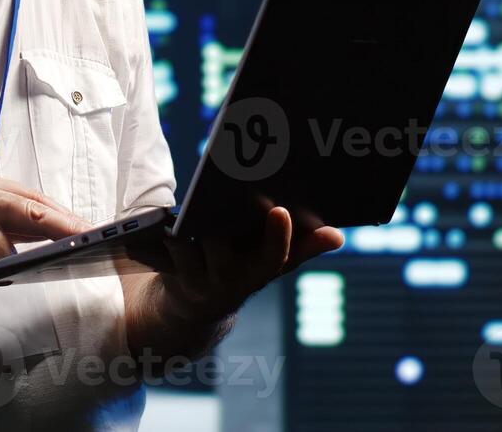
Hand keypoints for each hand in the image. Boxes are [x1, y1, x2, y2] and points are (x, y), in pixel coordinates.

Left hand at [145, 206, 343, 322]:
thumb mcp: (270, 263)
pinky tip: (165, 213)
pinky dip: (167, 232)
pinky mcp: (173, 271)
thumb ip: (303, 248)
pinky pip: (169, 248)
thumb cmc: (237, 271)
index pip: (275, 257)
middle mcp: (232, 280)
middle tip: (223, 190)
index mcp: (261, 271)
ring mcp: (200, 278)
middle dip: (223, 223)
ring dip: (191, 225)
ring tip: (192, 197)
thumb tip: (337, 235)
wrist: (191, 310)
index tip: (281, 210)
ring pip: (194, 247)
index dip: (280, 237)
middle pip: (224, 248)